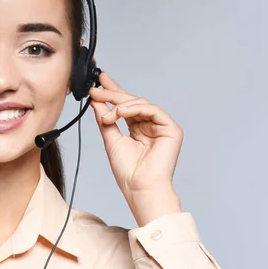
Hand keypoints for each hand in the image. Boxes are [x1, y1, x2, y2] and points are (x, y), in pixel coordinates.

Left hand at [88, 72, 183, 225]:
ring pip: (140, 103)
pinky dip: (134, 108)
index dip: (112, 92)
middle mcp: (150, 125)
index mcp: (138, 128)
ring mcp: (162, 126)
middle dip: (112, 94)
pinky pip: (152, 110)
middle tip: (96, 90)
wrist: (139, 187)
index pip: (125, 106)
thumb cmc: (127, 170)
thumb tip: (96, 101)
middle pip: (131, 102)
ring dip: (120, 104)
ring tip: (106, 114)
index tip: (98, 81)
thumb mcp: (110, 139)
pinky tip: (120, 112)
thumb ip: (105, 119)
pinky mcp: (171, 129)